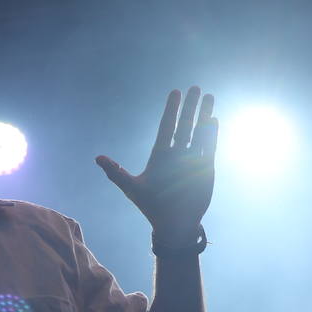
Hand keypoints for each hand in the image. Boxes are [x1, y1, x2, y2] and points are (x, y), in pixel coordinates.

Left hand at [96, 86, 217, 235]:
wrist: (173, 224)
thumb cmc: (151, 206)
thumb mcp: (132, 188)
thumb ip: (116, 172)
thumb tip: (97, 158)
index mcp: (160, 155)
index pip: (167, 126)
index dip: (171, 109)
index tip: (175, 92)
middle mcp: (177, 154)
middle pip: (185, 124)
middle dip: (190, 106)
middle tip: (195, 87)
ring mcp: (192, 160)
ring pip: (199, 133)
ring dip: (204, 115)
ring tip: (209, 97)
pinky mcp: (205, 169)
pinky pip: (209, 148)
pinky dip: (212, 135)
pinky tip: (214, 120)